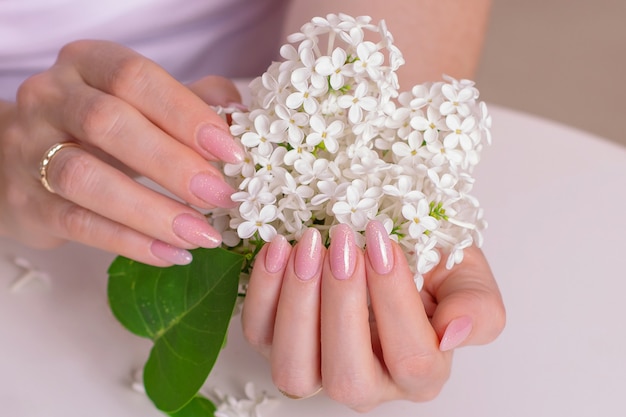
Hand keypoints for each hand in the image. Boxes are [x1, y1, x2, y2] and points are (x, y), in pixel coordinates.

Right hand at [0, 40, 243, 265]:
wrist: (21, 157)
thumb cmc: (100, 129)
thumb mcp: (141, 104)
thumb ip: (190, 102)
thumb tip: (241, 117)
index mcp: (87, 63)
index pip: (135, 77)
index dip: (186, 113)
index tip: (231, 151)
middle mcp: (51, 98)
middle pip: (108, 124)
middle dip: (173, 164)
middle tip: (220, 196)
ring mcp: (30, 150)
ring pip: (86, 178)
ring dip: (152, 211)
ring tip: (201, 235)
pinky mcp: (26, 202)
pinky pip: (77, 223)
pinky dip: (129, 242)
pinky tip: (171, 254)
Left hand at [241, 220, 504, 410]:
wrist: (386, 249)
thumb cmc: (428, 266)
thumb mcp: (467, 276)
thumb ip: (477, 307)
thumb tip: (453, 333)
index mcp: (421, 373)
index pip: (412, 359)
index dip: (395, 300)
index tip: (382, 241)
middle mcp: (369, 383)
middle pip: (348, 376)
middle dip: (343, 305)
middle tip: (342, 243)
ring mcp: (318, 368)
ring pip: (296, 370)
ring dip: (298, 306)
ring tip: (308, 248)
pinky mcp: (278, 344)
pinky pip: (259, 334)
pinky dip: (263, 291)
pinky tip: (279, 248)